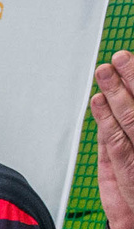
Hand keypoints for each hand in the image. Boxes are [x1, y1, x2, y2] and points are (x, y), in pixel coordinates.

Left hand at [93, 51, 133, 228]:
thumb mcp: (124, 158)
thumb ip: (123, 127)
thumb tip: (113, 99)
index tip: (131, 59)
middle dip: (132, 78)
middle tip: (119, 57)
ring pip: (132, 118)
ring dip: (117, 93)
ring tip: (106, 71)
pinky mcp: (130, 171)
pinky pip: (116, 143)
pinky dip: (105, 120)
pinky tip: (98, 102)